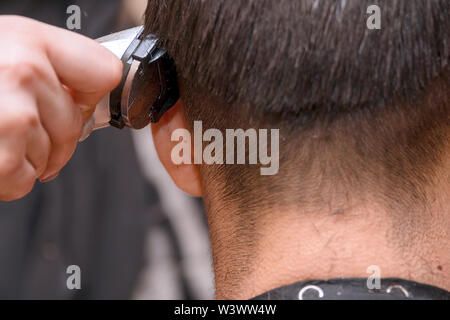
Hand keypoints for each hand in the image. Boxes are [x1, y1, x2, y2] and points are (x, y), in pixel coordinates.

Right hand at [0, 16, 121, 200]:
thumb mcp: (0, 54)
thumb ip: (43, 68)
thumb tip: (82, 97)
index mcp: (28, 39)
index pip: (104, 70)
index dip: (90, 94)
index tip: (78, 102)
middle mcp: (22, 69)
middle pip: (77, 124)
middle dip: (53, 138)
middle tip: (17, 131)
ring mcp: (12, 113)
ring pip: (52, 156)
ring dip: (25, 159)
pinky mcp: (0, 153)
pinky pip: (25, 180)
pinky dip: (7, 181)